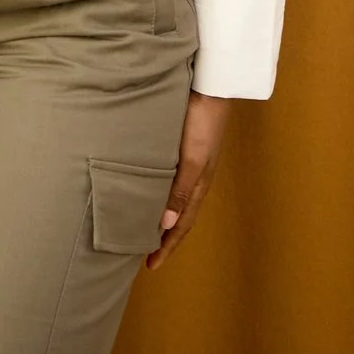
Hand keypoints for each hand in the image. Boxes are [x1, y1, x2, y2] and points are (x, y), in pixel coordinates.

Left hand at [144, 92, 230, 270]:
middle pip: (179, 216)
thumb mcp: (191, 159)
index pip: (182, 225)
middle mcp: (195, 178)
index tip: (150, 266)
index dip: (167, 246)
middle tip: (142, 253)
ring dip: (160, 215)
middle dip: (163, 237)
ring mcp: (191, 164)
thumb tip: (165, 224)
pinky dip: (160, 194)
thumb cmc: (202, 123)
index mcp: (199, 185)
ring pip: (174, 199)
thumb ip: (179, 190)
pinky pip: (171, 181)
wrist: (211, 87)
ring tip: (141, 227)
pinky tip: (146, 190)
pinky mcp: (183, 148)